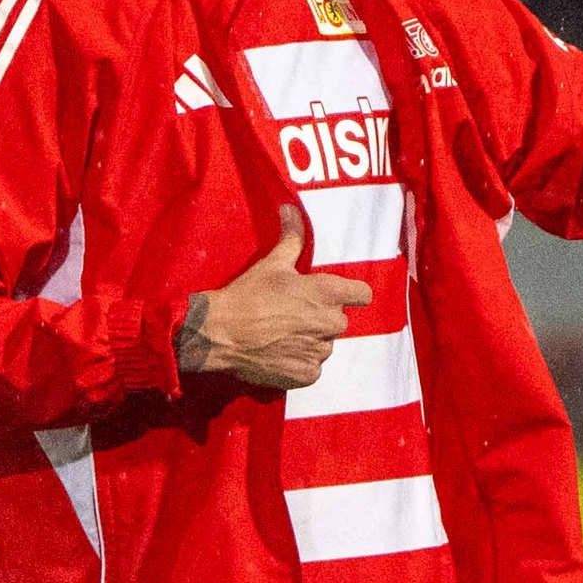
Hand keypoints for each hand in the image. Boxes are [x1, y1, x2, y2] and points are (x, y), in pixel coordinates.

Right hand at [180, 209, 372, 391]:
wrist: (219, 333)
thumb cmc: (248, 295)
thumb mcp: (272, 263)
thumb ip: (292, 237)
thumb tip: (291, 208)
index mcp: (328, 293)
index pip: (363, 294)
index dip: (350, 293)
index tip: (335, 295)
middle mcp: (331, 323)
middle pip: (339, 319)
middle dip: (321, 316)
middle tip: (292, 313)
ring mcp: (320, 351)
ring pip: (325, 343)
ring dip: (310, 339)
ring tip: (281, 333)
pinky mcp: (308, 374)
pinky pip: (313, 366)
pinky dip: (299, 361)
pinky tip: (278, 352)